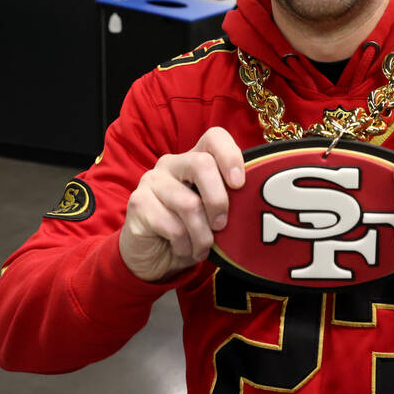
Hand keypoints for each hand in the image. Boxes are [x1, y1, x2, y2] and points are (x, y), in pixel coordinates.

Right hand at [119, 127, 244, 281]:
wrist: (154, 256)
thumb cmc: (191, 232)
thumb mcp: (214, 214)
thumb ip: (230, 201)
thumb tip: (254, 203)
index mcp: (195, 159)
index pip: (215, 137)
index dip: (230, 156)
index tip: (239, 185)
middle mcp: (171, 164)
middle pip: (202, 164)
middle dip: (218, 200)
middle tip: (221, 225)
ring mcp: (152, 181)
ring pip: (188, 204)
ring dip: (202, 236)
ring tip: (202, 248)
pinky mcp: (138, 203)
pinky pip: (172, 226)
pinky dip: (185, 246)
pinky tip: (182, 250)